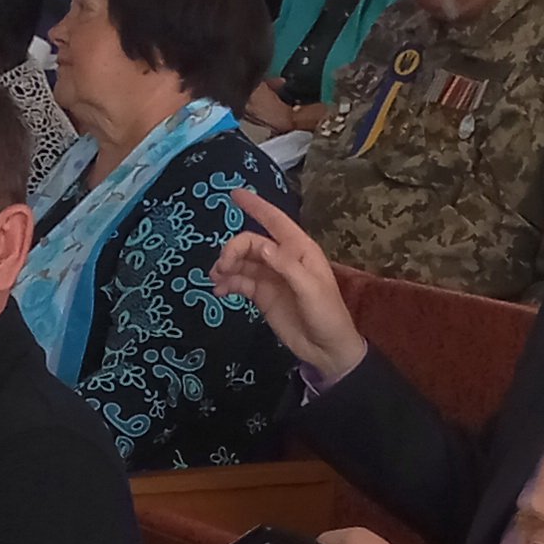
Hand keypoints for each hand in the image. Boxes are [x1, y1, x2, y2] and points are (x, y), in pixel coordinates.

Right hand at [201, 183, 367, 383]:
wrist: (327, 349)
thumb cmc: (327, 314)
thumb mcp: (310, 289)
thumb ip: (285, 266)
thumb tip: (260, 244)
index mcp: (299, 250)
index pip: (274, 221)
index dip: (256, 206)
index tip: (234, 193)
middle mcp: (282, 259)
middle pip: (251, 243)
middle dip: (233, 249)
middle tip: (221, 267)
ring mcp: (271, 277)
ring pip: (242, 262)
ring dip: (226, 266)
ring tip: (217, 279)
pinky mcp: (262, 295)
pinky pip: (240, 282)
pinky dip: (228, 283)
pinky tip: (220, 291)